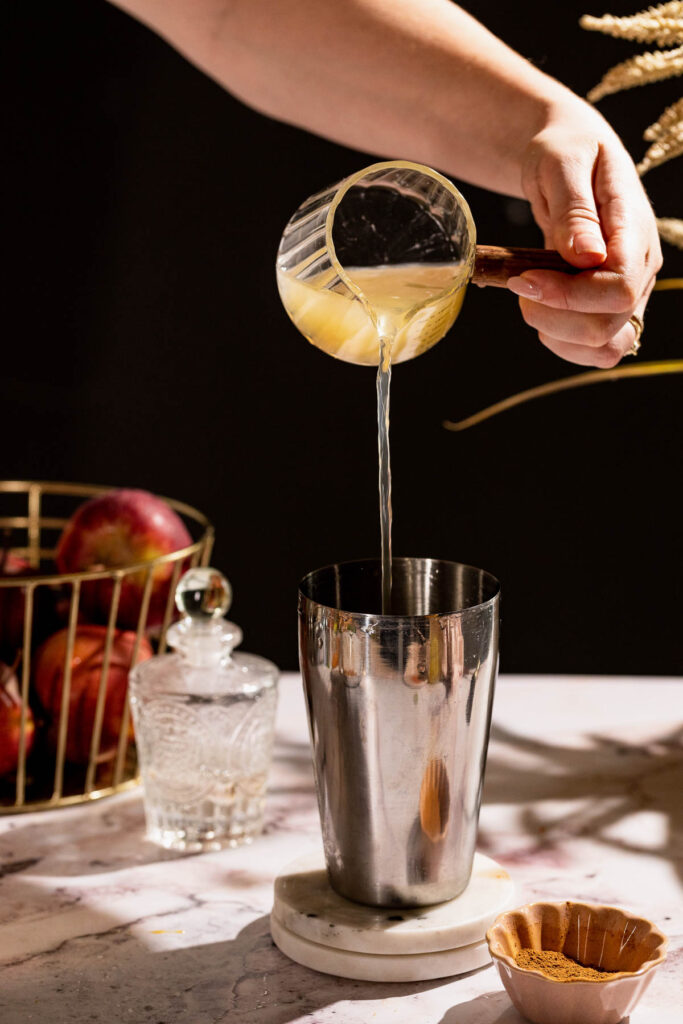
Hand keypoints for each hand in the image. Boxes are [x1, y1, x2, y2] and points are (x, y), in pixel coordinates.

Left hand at [508, 105, 661, 366]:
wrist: (569, 156)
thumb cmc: (564, 151)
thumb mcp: (562, 164)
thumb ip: (575, 210)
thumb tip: (586, 256)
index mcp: (635, 228)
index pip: (619, 285)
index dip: (569, 294)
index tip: (524, 279)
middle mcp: (642, 266)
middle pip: (610, 322)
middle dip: (554, 315)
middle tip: (517, 284)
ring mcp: (631, 290)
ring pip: (607, 345)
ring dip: (559, 335)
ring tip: (530, 300)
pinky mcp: (612, 307)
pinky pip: (599, 349)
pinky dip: (565, 344)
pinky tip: (542, 315)